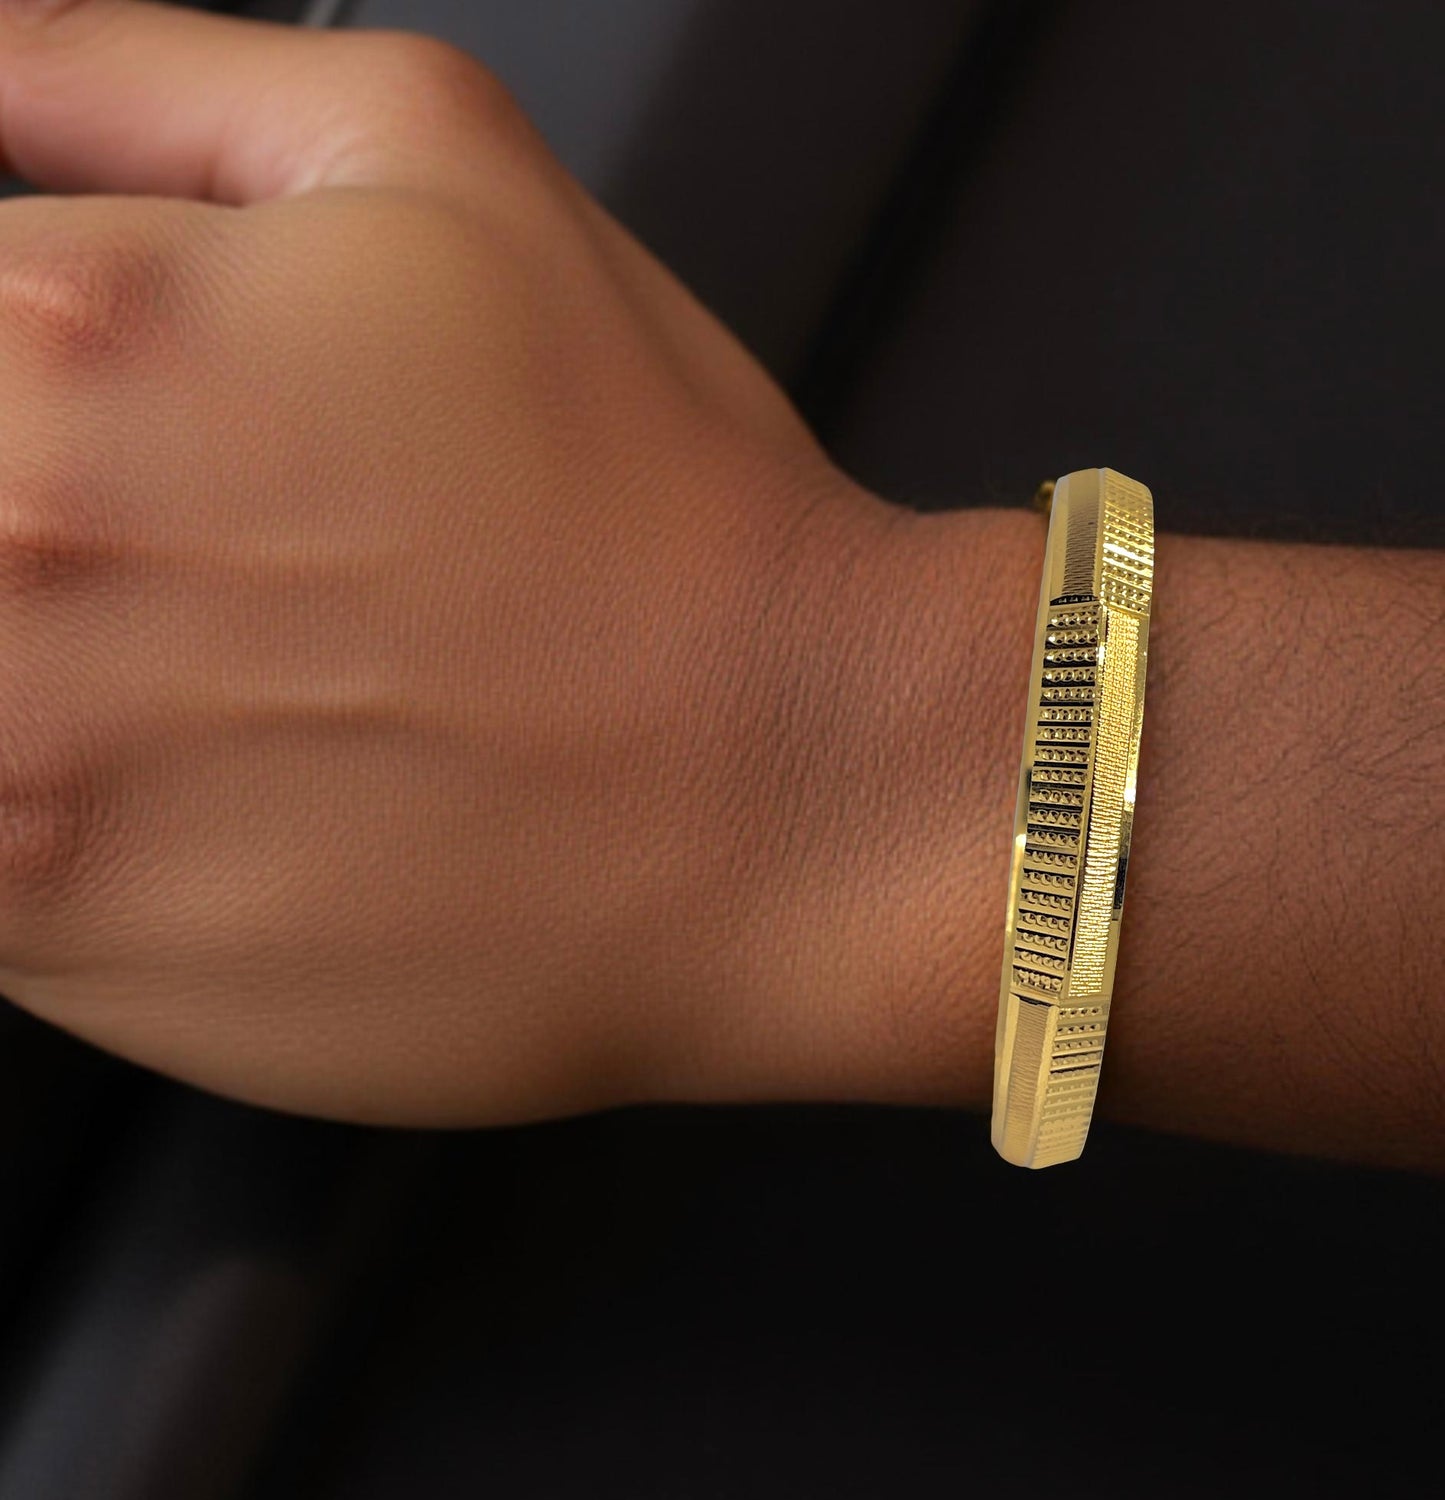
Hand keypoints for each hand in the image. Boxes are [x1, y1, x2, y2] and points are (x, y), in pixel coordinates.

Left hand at [0, 0, 995, 1124]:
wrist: (780, 782)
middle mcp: (4, 555)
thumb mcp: (438, 167)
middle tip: (172, 555)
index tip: (62, 441)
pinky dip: (27, 804)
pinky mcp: (62, 953)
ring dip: (21, 657)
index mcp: (61, 329)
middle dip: (13, 526)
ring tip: (203, 658)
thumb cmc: (652, 500)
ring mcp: (14, 782)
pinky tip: (174, 780)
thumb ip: (135, 74)